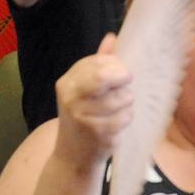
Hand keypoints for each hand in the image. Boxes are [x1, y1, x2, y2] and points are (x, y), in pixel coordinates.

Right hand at [53, 34, 132, 164]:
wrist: (72, 156)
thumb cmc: (82, 117)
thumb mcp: (84, 89)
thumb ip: (98, 64)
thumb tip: (112, 38)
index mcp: (68, 83)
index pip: (99, 63)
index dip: (116, 66)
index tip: (120, 74)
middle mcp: (72, 98)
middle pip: (108, 77)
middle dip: (123, 80)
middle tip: (124, 87)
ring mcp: (84, 117)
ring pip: (123, 97)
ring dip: (127, 102)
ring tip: (118, 108)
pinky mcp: (99, 134)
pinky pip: (126, 117)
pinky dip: (127, 118)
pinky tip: (118, 123)